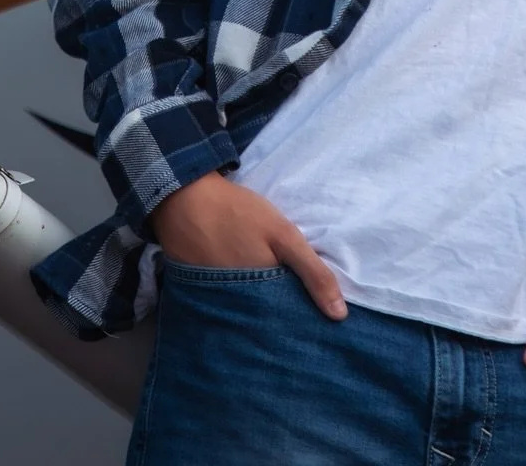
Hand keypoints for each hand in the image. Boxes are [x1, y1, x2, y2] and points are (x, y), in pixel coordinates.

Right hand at [150, 172, 347, 320]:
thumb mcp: (283, 236)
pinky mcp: (202, 298)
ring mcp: (216, 308)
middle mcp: (236, 314)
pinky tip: (254, 292)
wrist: (185, 199)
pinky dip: (243, 303)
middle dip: (287, 322)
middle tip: (308, 318)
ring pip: (249, 318)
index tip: (323, 325)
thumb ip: (313, 273)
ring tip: (285, 307)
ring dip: (265, 314)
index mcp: (258, 304)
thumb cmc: (239, 215)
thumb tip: (340, 315)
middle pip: (268, 325)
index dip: (305, 324)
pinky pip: (229, 307)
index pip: (288, 327)